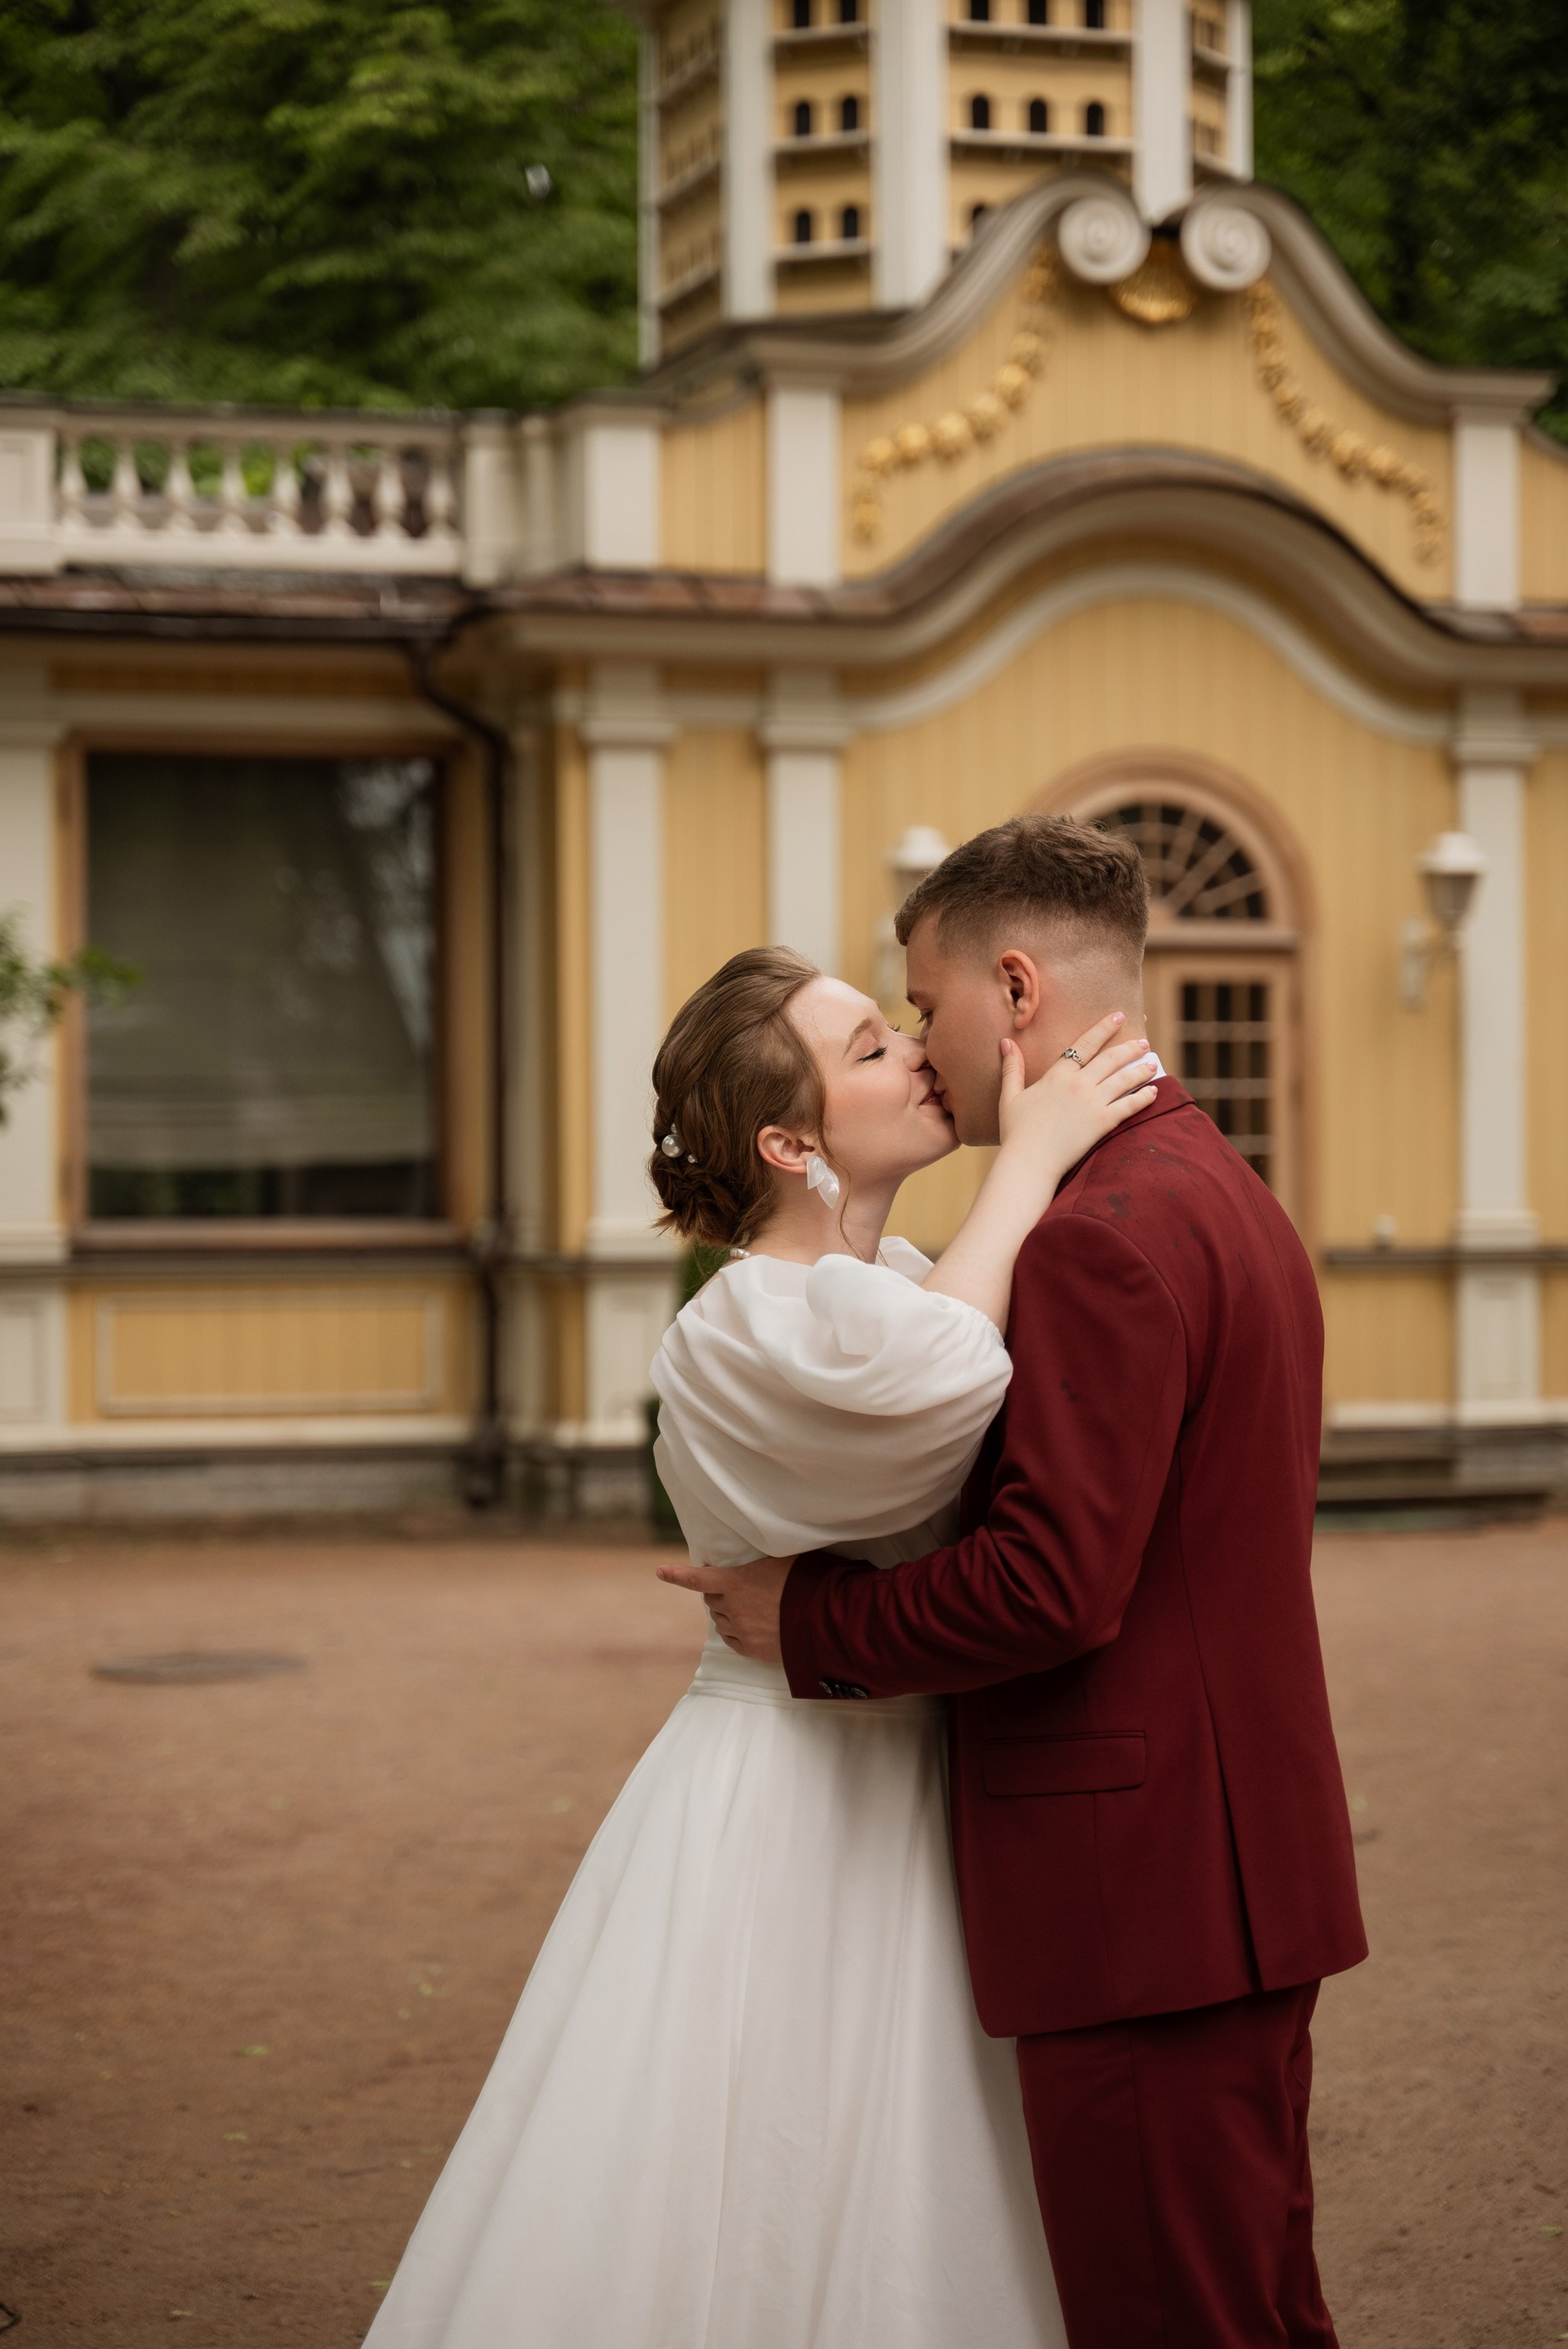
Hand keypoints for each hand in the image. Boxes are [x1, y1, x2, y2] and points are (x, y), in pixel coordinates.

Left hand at [656, 1554, 795, 1665]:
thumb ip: (764, 1557)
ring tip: (751, 1609)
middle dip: (719, 1594)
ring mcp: (741, 1630)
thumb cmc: (806, 1582)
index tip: (660, 1572)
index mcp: (736, 1581)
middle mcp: (733, 1607)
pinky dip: (735, 1631)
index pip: (698, 1578)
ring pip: (721, 1621)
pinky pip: (731, 1639)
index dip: (677, 1575)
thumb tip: (766, 1540)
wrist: (823, 1621)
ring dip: (728, 1613)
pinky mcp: (751, 1650)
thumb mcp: (784, 1559)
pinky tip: (750, 1627)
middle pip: (712, 1600)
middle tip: (739, 1590)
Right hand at [996, 1013, 1157, 1177]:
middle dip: (1129, 1048)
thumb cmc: (1017, 1132)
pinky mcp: (1103, 1122)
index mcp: (1057, 1075)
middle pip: (1110, 1059)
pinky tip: (1154, 1092)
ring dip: (1141, 1069)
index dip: (1102, 1028)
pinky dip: (1144, 1097)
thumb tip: (1006, 1042)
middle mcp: (1078, 1084)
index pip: (1084, 1044)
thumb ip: (1012, 1068)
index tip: (1117, 1017)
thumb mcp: (1010, 1096)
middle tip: (1143, 1042)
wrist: (1029, 1161)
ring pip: (1124, 1079)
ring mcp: (1093, 1102)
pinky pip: (1129, 1105)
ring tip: (1153, 1063)